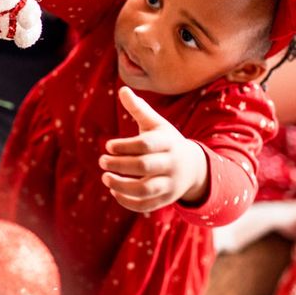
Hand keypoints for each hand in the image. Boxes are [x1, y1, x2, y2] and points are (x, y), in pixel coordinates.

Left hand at [99, 86, 208, 212]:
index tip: (107, 146)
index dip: (125, 146)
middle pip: (145, 166)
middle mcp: (170, 164)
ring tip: (105, 178)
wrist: (193, 167)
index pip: (146, 145)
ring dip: (122, 186)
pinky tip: (114, 190)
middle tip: (101, 161)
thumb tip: (122, 89)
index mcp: (167, 142)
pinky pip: (147, 205)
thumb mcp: (156, 124)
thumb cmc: (166, 141)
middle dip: (120, 165)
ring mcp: (169, 184)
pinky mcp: (166, 200)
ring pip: (145, 189)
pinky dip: (128, 201)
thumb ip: (138, 108)